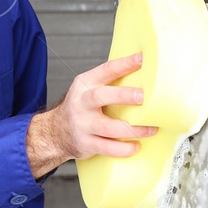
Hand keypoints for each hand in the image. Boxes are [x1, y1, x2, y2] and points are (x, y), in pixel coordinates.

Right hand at [26, 52, 157, 177]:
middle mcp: (82, 102)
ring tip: (151, 129)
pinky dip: (124, 149)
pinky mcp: (86, 143)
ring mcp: (83, 124)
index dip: (123, 64)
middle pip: (101, 96)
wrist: (56, 132)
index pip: (105, 70)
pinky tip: (136, 146)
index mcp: (85, 84)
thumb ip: (110, 83)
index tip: (141, 59)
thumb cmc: (82, 108)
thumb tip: (146, 77)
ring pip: (108, 127)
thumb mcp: (89, 89)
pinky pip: (107, 148)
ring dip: (132, 129)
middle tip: (142, 96)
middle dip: (123, 95)